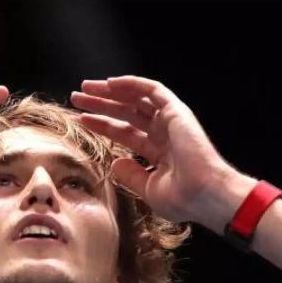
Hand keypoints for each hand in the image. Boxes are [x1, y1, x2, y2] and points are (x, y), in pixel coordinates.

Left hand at [71, 76, 232, 223]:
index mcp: (159, 151)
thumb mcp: (148, 189)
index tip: (81, 119)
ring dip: (110, 92)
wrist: (204, 195)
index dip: (102, 125)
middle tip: (77, 98)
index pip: (124, 133)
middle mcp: (164, 133)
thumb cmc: (183, 199)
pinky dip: (132, 84)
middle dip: (101, 105)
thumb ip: (131, 176)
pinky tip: (110, 84)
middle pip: (126, 113)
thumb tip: (115, 163)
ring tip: (85, 88)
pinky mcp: (176, 111)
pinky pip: (151, 90)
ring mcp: (170, 121)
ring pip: (135, 98)